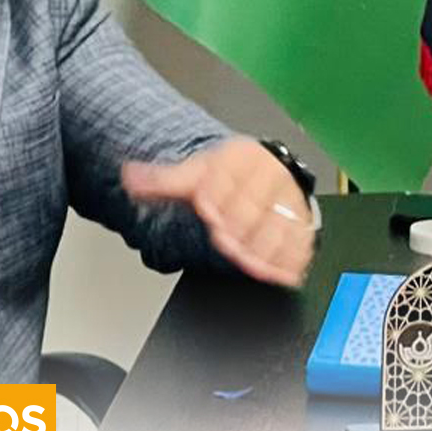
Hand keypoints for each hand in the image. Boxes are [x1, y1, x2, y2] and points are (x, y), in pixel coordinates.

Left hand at [121, 137, 313, 287]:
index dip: (220, 200)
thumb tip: (130, 177)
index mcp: (241, 158)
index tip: (211, 215)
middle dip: (242, 229)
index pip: (230, 180)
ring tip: (254, 264)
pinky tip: (285, 272)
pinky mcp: (301, 218)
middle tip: (230, 244)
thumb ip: (162, 179)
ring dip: (268, 248)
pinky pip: (300, 237)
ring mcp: (288, 198)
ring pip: (279, 224)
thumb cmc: (227, 175)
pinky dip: (293, 256)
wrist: (263, 170)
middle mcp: (270, 175)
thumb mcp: (194, 172)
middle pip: (255, 206)